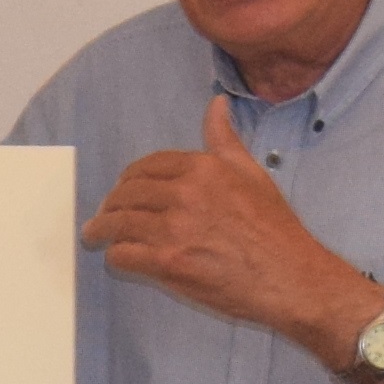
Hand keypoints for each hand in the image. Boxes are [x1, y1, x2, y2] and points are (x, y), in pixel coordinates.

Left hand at [87, 100, 361, 342]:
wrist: (289, 277)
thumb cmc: (275, 229)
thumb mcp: (253, 173)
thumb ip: (225, 140)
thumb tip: (217, 105)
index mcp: (203, 168)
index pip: (147, 165)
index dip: (128, 179)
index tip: (123, 190)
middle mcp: (185, 193)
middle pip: (127, 193)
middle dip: (110, 204)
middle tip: (103, 215)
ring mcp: (174, 229)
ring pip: (117, 222)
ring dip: (100, 229)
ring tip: (94, 236)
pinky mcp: (168, 263)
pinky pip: (123, 254)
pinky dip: (116, 257)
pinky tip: (118, 259)